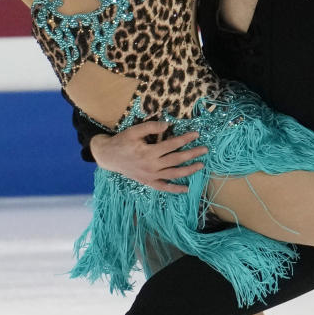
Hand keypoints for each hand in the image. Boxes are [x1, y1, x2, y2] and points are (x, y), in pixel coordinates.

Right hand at [91, 121, 206, 192]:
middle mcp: (152, 166)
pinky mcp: (148, 182)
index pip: (172, 145)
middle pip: (177, 159)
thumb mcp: (134, 131)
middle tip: (205, 150)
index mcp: (149, 152)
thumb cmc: (122, 142)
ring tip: (201, 165)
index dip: (185, 139)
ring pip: (174, 174)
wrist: (108, 157)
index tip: (196, 135)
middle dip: (192, 154)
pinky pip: (164, 187)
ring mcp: (151, 176)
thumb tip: (167, 125)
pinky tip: (186, 188)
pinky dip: (175, 189)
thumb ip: (151, 127)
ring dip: (189, 170)